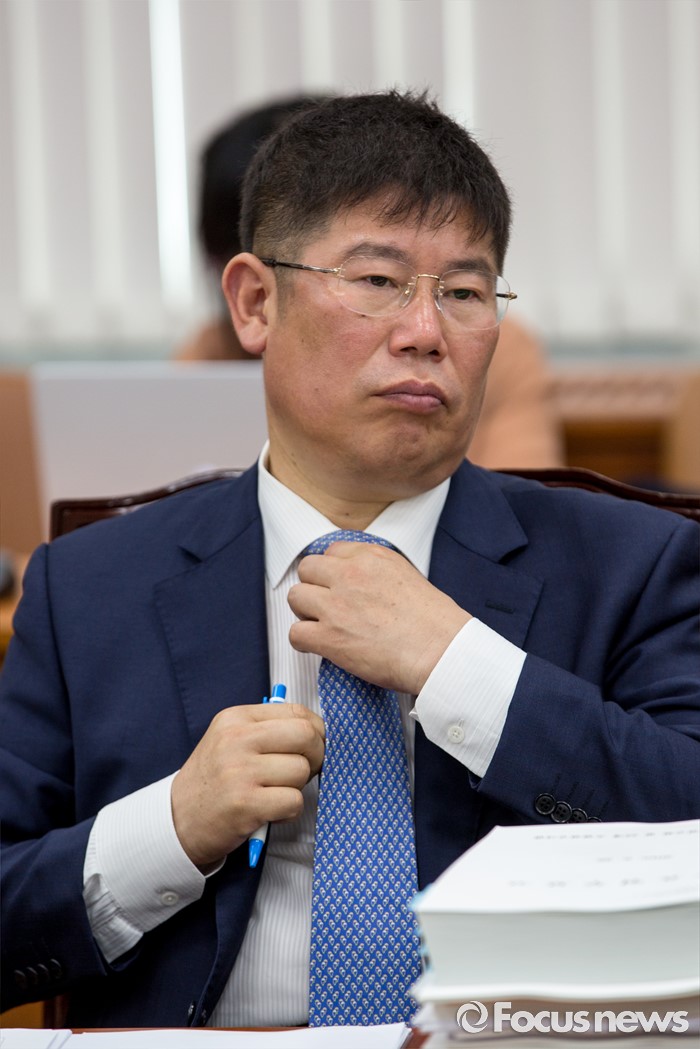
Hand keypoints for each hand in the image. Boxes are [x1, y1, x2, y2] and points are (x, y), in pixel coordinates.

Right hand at [171, 702, 324, 867]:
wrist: (177, 820)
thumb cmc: (213, 781)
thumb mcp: (230, 740)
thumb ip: (268, 730)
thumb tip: (317, 731)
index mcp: (236, 718)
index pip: (296, 711)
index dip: (316, 730)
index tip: (313, 746)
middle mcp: (236, 739)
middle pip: (305, 736)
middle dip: (316, 755)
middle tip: (303, 771)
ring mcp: (239, 771)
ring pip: (302, 771)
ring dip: (297, 788)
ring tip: (274, 793)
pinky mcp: (245, 803)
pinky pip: (293, 801)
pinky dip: (288, 811)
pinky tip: (270, 811)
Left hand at [288, 541, 470, 694]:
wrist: (441, 652)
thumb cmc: (435, 624)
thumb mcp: (408, 577)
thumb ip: (378, 574)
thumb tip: (363, 584)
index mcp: (372, 557)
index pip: (333, 551)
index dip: (333, 572)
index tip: (338, 586)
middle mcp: (350, 574)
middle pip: (308, 568)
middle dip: (314, 587)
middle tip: (327, 605)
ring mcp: (336, 605)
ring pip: (296, 597)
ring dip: (305, 612)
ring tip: (322, 626)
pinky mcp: (329, 637)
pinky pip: (295, 634)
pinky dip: (303, 642)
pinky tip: (318, 646)